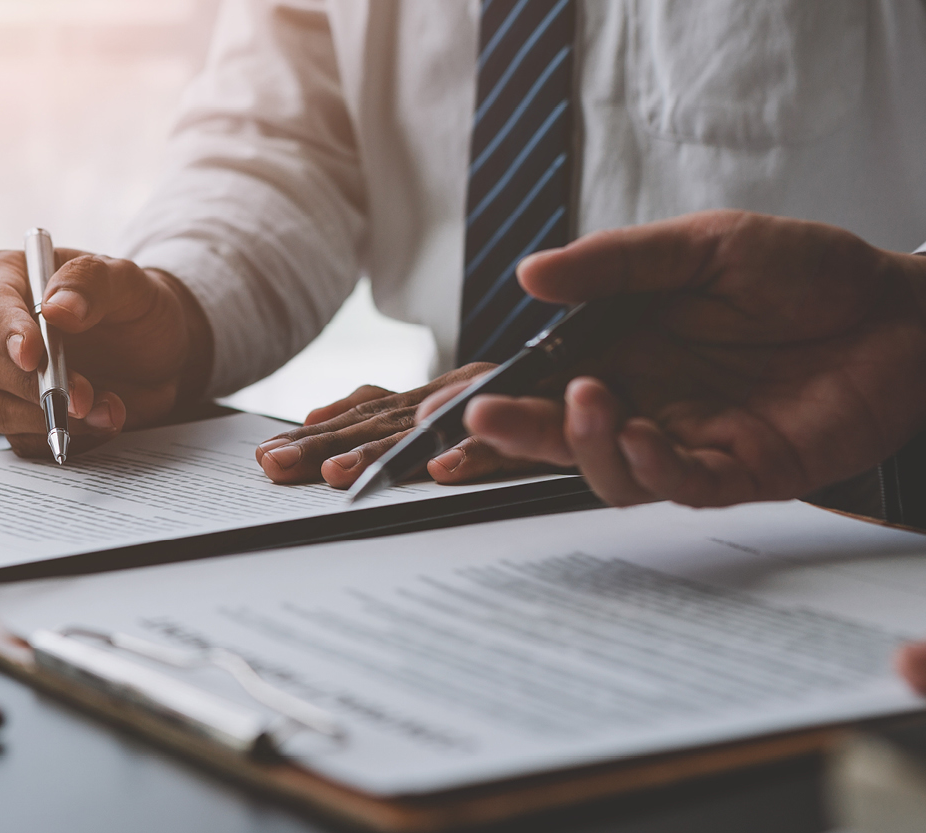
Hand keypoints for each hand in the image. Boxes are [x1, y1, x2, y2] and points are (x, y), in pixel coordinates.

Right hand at [0, 248, 208, 458]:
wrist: (152, 347)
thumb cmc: (130, 303)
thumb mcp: (126, 279)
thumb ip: (90, 282)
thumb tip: (56, 308)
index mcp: (2, 278)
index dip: (7, 331)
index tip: (32, 355)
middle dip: (37, 386)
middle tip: (83, 396)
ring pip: (0, 408)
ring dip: (53, 417)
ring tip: (106, 409)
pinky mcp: (16, 414)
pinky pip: (24, 438)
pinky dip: (65, 437)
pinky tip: (101, 421)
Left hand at [252, 363, 541, 486]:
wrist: (654, 364)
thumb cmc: (562, 396)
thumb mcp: (474, 409)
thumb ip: (412, 413)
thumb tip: (330, 416)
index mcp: (450, 391)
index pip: (375, 408)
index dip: (323, 427)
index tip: (272, 449)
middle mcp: (472, 389)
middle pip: (388, 421)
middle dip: (328, 445)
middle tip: (277, 469)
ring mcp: (510, 401)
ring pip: (439, 430)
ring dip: (385, 453)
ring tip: (336, 477)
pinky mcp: (556, 419)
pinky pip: (514, 442)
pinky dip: (477, 453)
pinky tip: (440, 473)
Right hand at [454, 209, 925, 507]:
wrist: (904, 310)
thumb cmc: (808, 273)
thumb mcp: (705, 244)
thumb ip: (618, 262)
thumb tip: (530, 275)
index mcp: (627, 347)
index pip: (541, 380)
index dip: (490, 400)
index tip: (442, 412)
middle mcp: (649, 400)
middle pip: (560, 437)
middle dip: (513, 439)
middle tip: (480, 425)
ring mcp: (693, 441)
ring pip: (611, 471)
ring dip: (583, 447)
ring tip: (583, 401)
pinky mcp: (745, 470)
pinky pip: (683, 485)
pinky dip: (653, 466)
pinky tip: (643, 435)